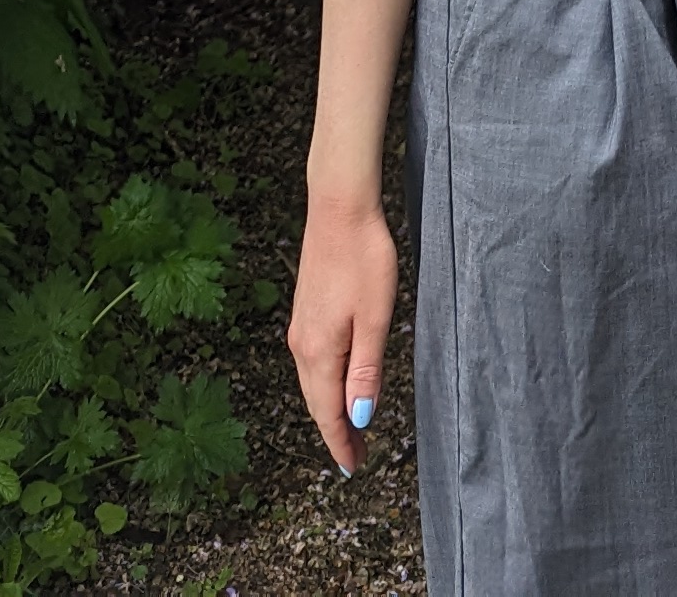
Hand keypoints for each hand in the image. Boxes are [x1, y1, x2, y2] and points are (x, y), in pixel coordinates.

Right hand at [290, 196, 400, 472]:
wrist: (340, 209)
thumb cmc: (364, 259)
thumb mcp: (375, 318)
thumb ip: (366, 369)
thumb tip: (357, 416)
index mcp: (320, 351)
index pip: (329, 412)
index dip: (341, 443)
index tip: (354, 467)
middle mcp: (302, 344)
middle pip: (316, 402)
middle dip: (334, 432)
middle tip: (354, 459)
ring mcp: (300, 327)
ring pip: (312, 383)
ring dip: (327, 408)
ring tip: (347, 429)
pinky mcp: (305, 311)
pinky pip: (311, 362)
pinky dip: (323, 384)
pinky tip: (336, 383)